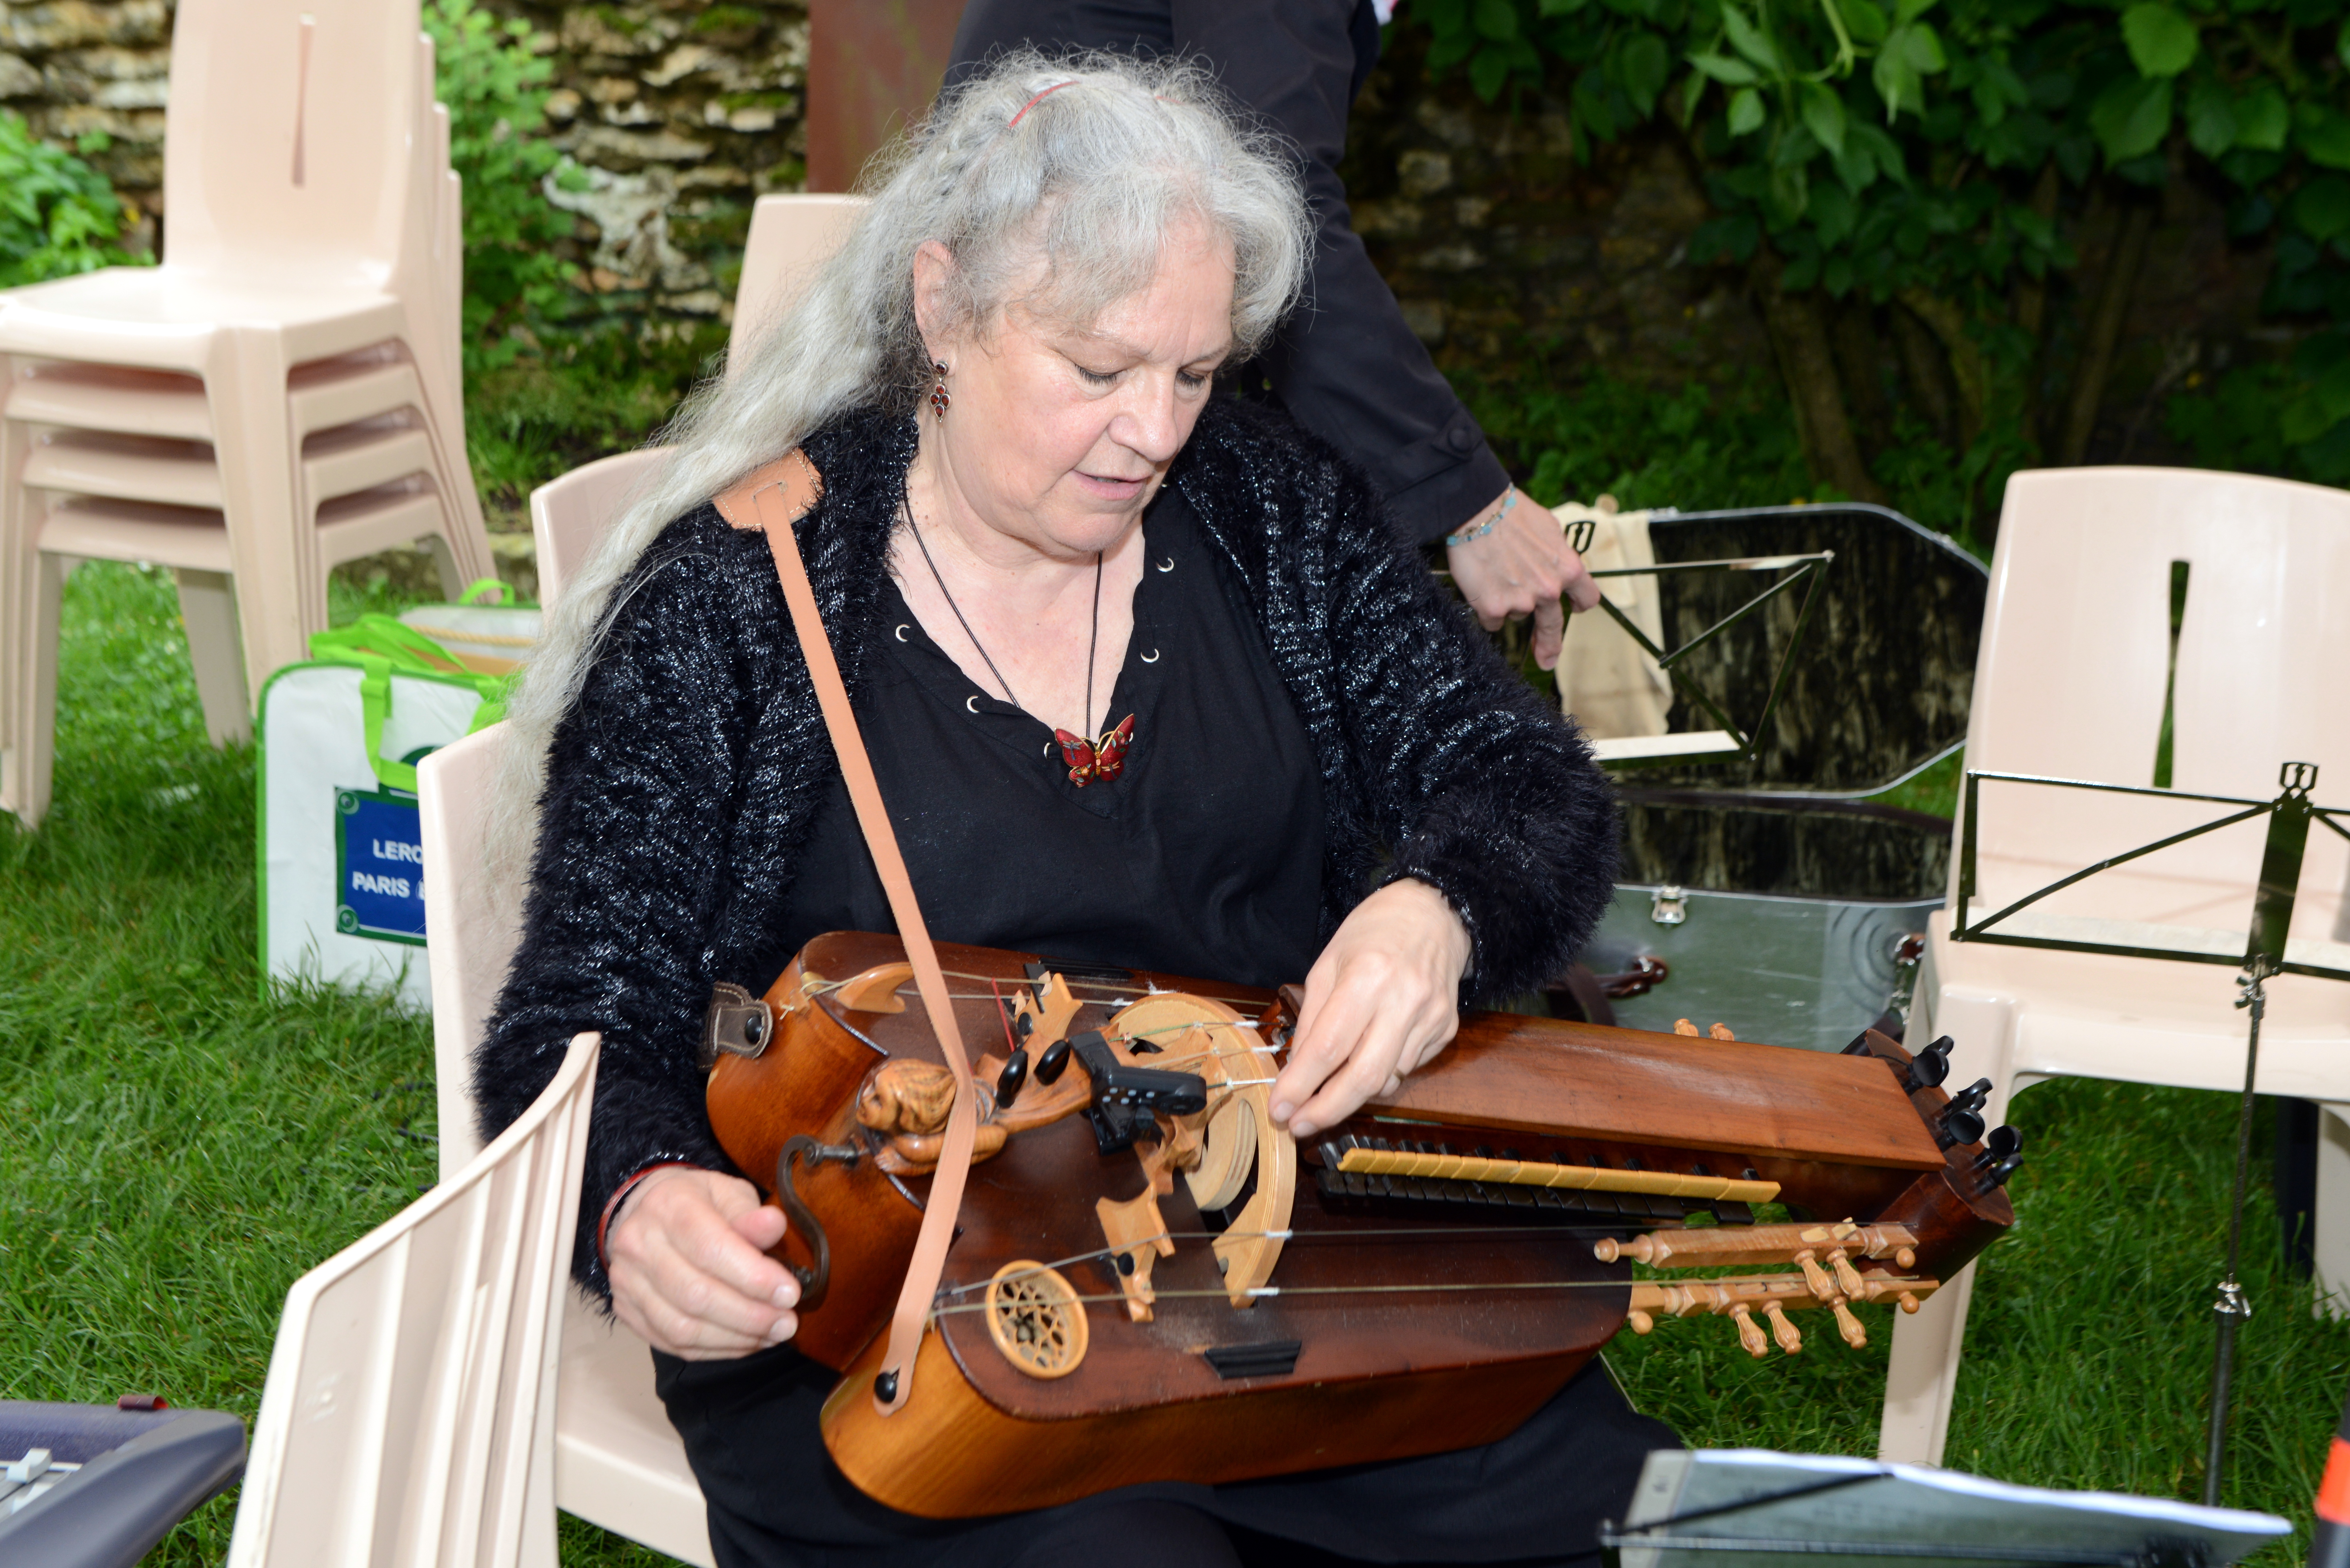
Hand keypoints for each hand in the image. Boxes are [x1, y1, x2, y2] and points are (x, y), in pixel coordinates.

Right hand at [606, 1166, 799, 1358]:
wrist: (644, 1211)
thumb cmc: (696, 1203)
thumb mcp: (727, 1193)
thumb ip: (749, 1214)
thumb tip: (774, 1226)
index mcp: (668, 1206)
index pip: (711, 1248)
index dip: (753, 1277)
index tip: (790, 1293)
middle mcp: (639, 1245)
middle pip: (696, 1295)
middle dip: (750, 1315)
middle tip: (787, 1322)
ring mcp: (627, 1282)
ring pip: (682, 1328)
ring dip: (735, 1338)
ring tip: (772, 1335)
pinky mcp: (627, 1311)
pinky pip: (672, 1343)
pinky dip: (714, 1350)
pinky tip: (745, 1342)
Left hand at [1270, 879, 1472, 1141]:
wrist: (1434, 912)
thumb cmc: (1373, 933)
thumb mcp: (1327, 964)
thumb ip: (1312, 1019)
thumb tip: (1295, 1071)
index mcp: (1367, 977)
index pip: (1329, 1047)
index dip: (1301, 1085)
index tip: (1279, 1109)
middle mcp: (1404, 1001)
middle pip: (1365, 1077)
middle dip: (1327, 1109)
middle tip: (1300, 1125)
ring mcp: (1431, 1019)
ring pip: (1388, 1080)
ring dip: (1352, 1096)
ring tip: (1327, 1095)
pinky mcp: (1446, 1030)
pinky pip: (1407, 1068)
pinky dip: (1382, 1075)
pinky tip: (1367, 1060)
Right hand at [1445, 487, 1599, 671]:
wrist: (1478, 510)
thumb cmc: (1511, 513)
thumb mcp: (1549, 529)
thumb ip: (1557, 554)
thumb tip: (1556, 565)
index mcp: (1568, 569)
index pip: (1587, 597)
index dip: (1579, 605)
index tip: (1574, 610)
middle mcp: (1549, 590)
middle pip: (1554, 626)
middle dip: (1550, 646)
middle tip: (1547, 659)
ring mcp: (1522, 602)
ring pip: (1516, 613)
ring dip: (1507, 601)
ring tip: (1495, 573)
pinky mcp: (1494, 609)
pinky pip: (1492, 619)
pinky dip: (1486, 608)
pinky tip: (1481, 585)